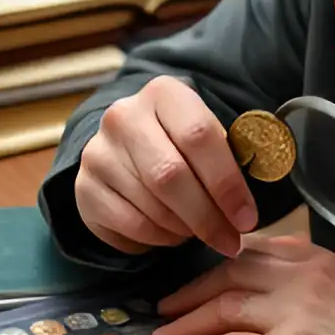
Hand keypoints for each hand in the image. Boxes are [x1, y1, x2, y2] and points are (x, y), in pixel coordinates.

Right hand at [75, 76, 256, 257]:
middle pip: (170, 176)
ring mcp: (99, 152)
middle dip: (207, 217)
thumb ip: (231, 159)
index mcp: (164, 93)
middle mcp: (124, 116)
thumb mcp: (208, 137)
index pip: (199, 136)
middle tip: (230, 241)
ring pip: (151, 206)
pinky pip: (129, 225)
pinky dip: (157, 239)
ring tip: (199, 230)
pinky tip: (170, 233)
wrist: (124, 148)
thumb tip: (249, 207)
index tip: (247, 218)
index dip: (227, 183)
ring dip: (183, 230)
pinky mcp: (84, 187)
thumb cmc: (181, 145)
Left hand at [150, 235, 334, 334]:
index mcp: (318, 259)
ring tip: (161, 332)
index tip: (202, 276)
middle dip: (192, 290)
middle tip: (168, 304)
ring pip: (222, 308)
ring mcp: (290, 314)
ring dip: (186, 321)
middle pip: (229, 273)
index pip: (255, 251)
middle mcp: (299, 278)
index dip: (221, 263)